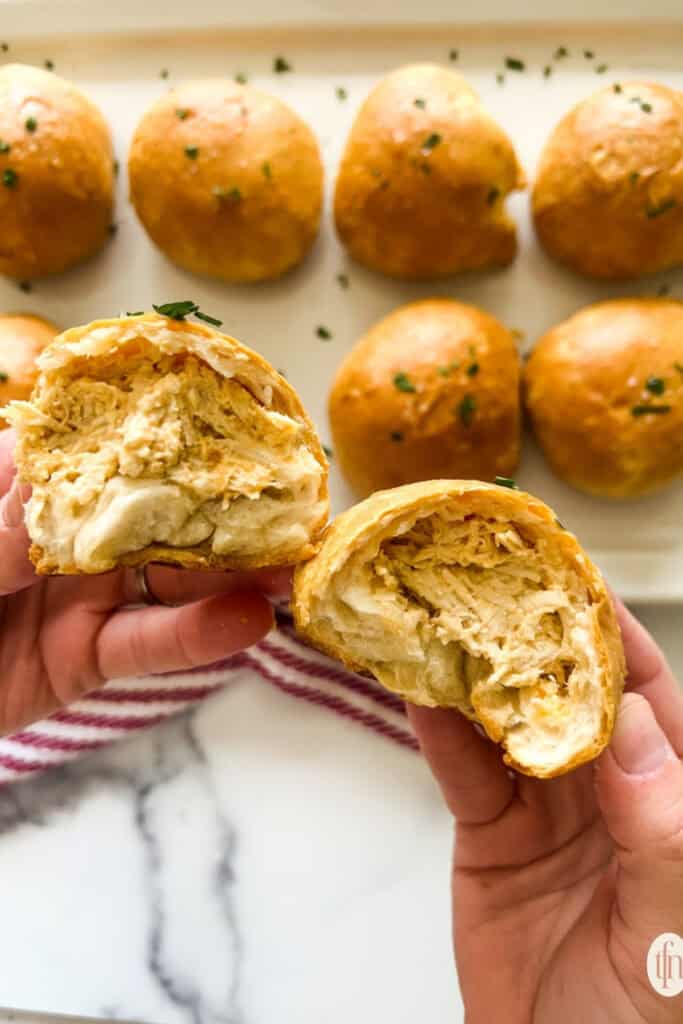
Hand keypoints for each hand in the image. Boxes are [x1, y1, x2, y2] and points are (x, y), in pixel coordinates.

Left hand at [0, 430, 288, 735]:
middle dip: (224, 505)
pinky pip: (149, 644)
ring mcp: (80, 594)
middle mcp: (62, 532)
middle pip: (157, 509)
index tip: (234, 419)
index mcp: (24, 484)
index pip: (105, 446)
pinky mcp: (88, 658)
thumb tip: (49, 460)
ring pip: (169, 576)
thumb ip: (0, 517)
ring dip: (232, 572)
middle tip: (290, 501)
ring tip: (288, 568)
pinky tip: (247, 623)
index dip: (170, 431)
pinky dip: (199, 636)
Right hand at [408, 600, 682, 1023]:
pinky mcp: (491, 835)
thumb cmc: (646, 1022)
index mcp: (672, 803)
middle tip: (496, 582)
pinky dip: (439, 729)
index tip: (578, 583)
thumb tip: (641, 730)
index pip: (653, 703)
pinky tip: (420, 689)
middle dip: (535, 637)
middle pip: (571, 697)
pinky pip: (464, 772)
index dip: (616, 639)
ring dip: (477, 672)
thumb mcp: (675, 936)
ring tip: (444, 617)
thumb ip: (665, 835)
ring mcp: (548, 809)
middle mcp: (611, 793)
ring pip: (509, 722)